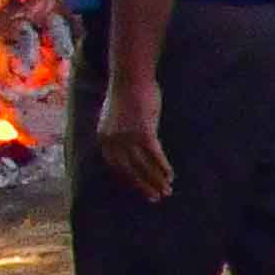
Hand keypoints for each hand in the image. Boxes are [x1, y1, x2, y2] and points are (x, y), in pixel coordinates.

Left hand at [91, 85, 175, 204]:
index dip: (130, 180)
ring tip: (167, 189)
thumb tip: (129, 146)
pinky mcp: (143, 132)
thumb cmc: (126, 93)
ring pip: (143, 165)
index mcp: (104, 138)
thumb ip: (119, 132)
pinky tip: (170, 174)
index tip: (141, 189)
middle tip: (156, 197)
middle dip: (144, 185)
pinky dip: (163, 166)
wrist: (130, 77)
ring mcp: (127, 137)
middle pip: (129, 170)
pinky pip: (155, 155)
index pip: (116, 166)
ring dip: (156, 179)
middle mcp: (113, 141)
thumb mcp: (116, 116)